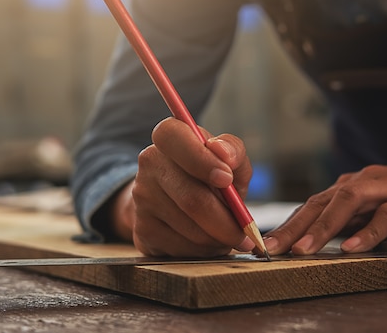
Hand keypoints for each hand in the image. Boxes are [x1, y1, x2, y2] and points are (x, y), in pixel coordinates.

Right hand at [111, 117, 254, 256]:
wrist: (177, 200)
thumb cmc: (209, 175)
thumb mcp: (228, 159)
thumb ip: (234, 151)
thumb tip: (224, 154)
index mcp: (169, 135)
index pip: (173, 137)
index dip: (201, 160)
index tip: (227, 179)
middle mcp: (149, 163)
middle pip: (190, 198)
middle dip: (226, 221)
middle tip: (245, 231)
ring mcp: (142, 197)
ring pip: (191, 229)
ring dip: (219, 238)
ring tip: (229, 234)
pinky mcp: (143, 229)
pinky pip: (183, 248)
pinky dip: (205, 250)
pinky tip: (210, 241)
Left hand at [264, 154, 386, 254]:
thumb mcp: (383, 208)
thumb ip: (357, 220)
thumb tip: (326, 239)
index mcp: (356, 184)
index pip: (315, 204)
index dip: (289, 223)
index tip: (266, 244)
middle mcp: (368, 181)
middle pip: (323, 201)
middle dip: (293, 225)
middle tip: (270, 248)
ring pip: (349, 203)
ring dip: (323, 227)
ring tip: (303, 250)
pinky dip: (370, 231)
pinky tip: (354, 248)